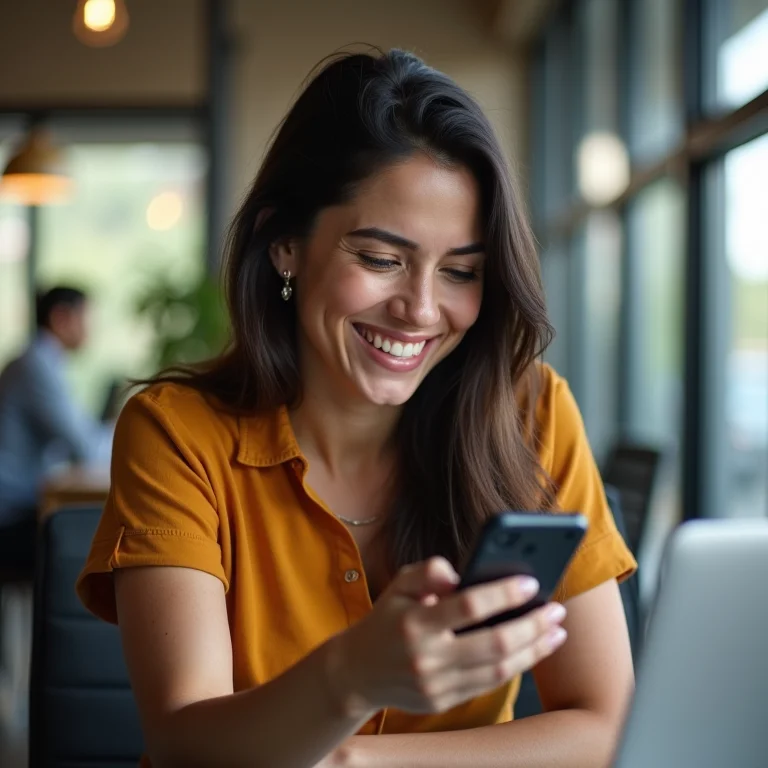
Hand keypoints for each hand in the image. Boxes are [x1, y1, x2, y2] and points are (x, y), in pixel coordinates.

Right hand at [325, 557, 566, 716]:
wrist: (357, 672)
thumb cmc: (387, 619)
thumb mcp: (399, 585)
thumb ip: (428, 571)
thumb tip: (461, 574)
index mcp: (415, 623)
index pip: (469, 606)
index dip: (503, 594)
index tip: (530, 583)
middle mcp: (427, 657)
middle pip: (494, 644)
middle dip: (532, 625)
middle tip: (557, 610)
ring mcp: (436, 684)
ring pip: (499, 670)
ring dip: (534, 650)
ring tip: (556, 631)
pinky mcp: (443, 701)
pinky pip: (488, 683)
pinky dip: (516, 666)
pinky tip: (532, 649)